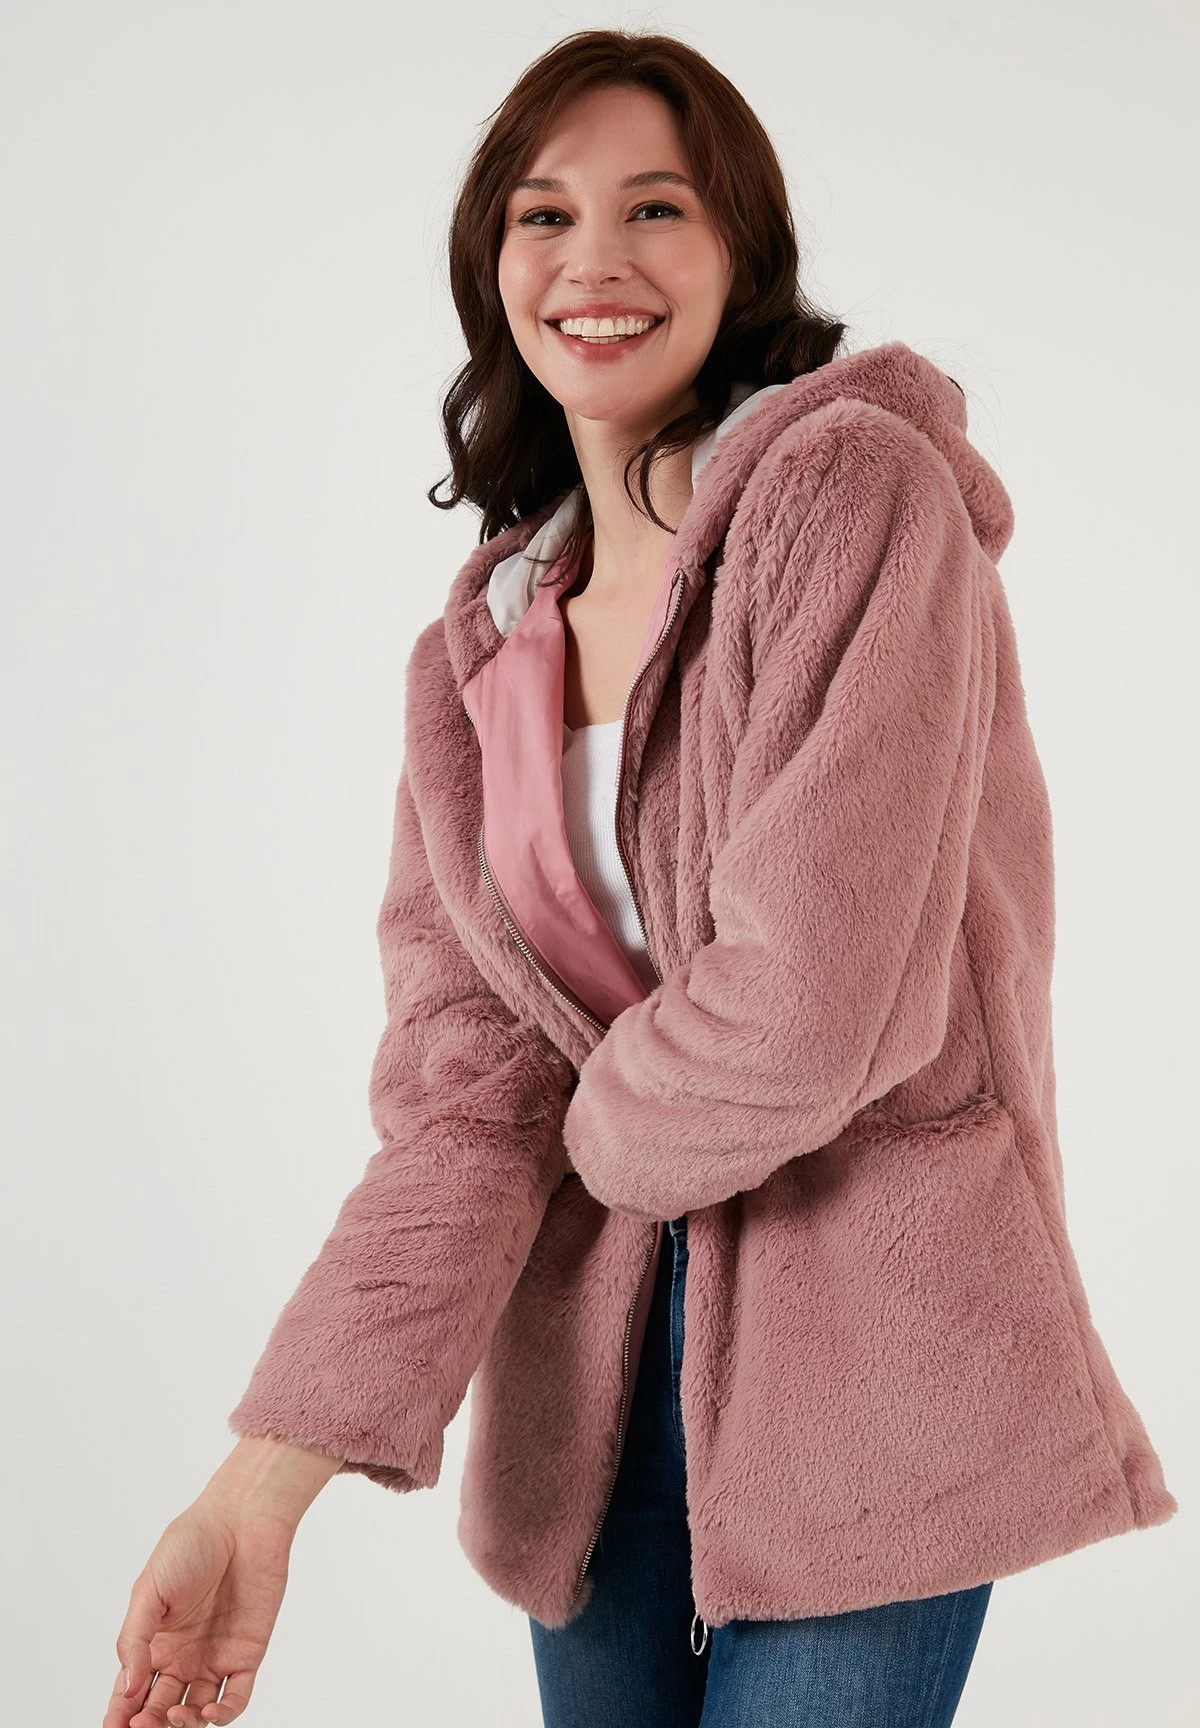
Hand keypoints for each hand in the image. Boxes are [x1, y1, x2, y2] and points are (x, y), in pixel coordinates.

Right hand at [105, 1495, 293, 1726]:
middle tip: (140, 1727)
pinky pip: (236, 1697)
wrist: (242, 1520)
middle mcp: (182, 1657)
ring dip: (183, 1724)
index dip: (119, 1717)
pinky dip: (223, 1715)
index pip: (131, 1694)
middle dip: (148, 1725)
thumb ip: (134, 1639)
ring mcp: (214, 1658)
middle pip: (159, 1709)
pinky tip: (209, 1712)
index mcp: (153, 1643)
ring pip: (195, 1712)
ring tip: (173, 1716)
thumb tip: (128, 1688)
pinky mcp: (246, 1654)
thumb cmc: (191, 1544)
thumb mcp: (149, 1589)